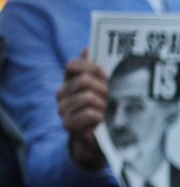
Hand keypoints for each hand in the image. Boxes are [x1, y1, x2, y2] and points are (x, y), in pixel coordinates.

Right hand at [56, 52, 108, 170]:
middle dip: (103, 89)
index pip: (73, 65)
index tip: (105, 74)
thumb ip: (94, 70)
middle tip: (111, 98)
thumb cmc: (104, 110)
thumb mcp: (103, 88)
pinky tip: (102, 121)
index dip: (91, 67)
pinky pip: (88, 114)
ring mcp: (63, 109)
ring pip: (88, 98)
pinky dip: (100, 117)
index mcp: (70, 81)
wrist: (99, 138)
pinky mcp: (68, 124)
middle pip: (84, 81)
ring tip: (107, 111)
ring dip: (104, 105)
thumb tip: (87, 48)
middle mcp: (62, 93)